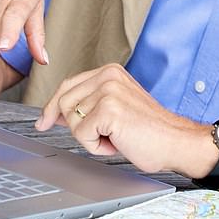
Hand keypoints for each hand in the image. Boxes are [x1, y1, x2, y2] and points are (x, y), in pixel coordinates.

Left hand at [36, 64, 213, 175]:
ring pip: (72, 121)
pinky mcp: (108, 110)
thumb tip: (56, 113)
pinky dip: (97, 147)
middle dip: (78, 126)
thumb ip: (90, 102)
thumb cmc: (149, 130)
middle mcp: (108, 76)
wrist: (175, 141)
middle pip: (64, 103)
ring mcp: (108, 91)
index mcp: (110, 71)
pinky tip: (118, 141)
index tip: (43, 122)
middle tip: (106, 135)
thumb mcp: (117, 106)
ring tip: (115, 136)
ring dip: (90, 138)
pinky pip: (82, 136)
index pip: (68, 86)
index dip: (53, 107)